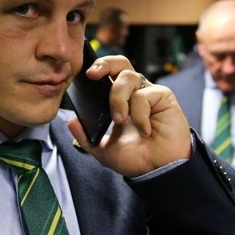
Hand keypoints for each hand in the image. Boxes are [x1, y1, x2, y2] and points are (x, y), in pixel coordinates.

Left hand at [67, 56, 190, 177]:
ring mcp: (149, 93)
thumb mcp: (104, 150)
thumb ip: (86, 137)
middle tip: (93, 75)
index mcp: (121, 101)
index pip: (109, 75)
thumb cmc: (138, 159)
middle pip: (121, 63)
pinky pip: (143, 95)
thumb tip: (70, 122)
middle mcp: (135, 93)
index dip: (98, 69)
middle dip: (105, 64)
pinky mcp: (163, 97)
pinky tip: (144, 130)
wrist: (159, 171)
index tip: (86, 75)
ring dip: (118, 98)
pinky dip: (139, 115)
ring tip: (120, 120)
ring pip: (128, 77)